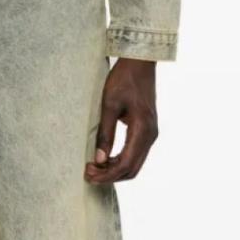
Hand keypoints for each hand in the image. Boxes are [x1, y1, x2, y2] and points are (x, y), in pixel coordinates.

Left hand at [84, 58, 158, 183]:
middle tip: (89, 174)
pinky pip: (136, 154)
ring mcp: (151, 133)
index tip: (88, 173)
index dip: (106, 174)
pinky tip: (105, 158)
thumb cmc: (124, 79)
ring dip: (115, 170)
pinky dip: (121, 161)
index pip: (125, 164)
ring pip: (135, 164)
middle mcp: (150, 135)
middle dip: (110, 176)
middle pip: (132, 169)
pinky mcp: (147, 130)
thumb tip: (99, 159)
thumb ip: (105, 133)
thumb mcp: (109, 105)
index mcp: (142, 130)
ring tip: (94, 167)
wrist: (140, 63)